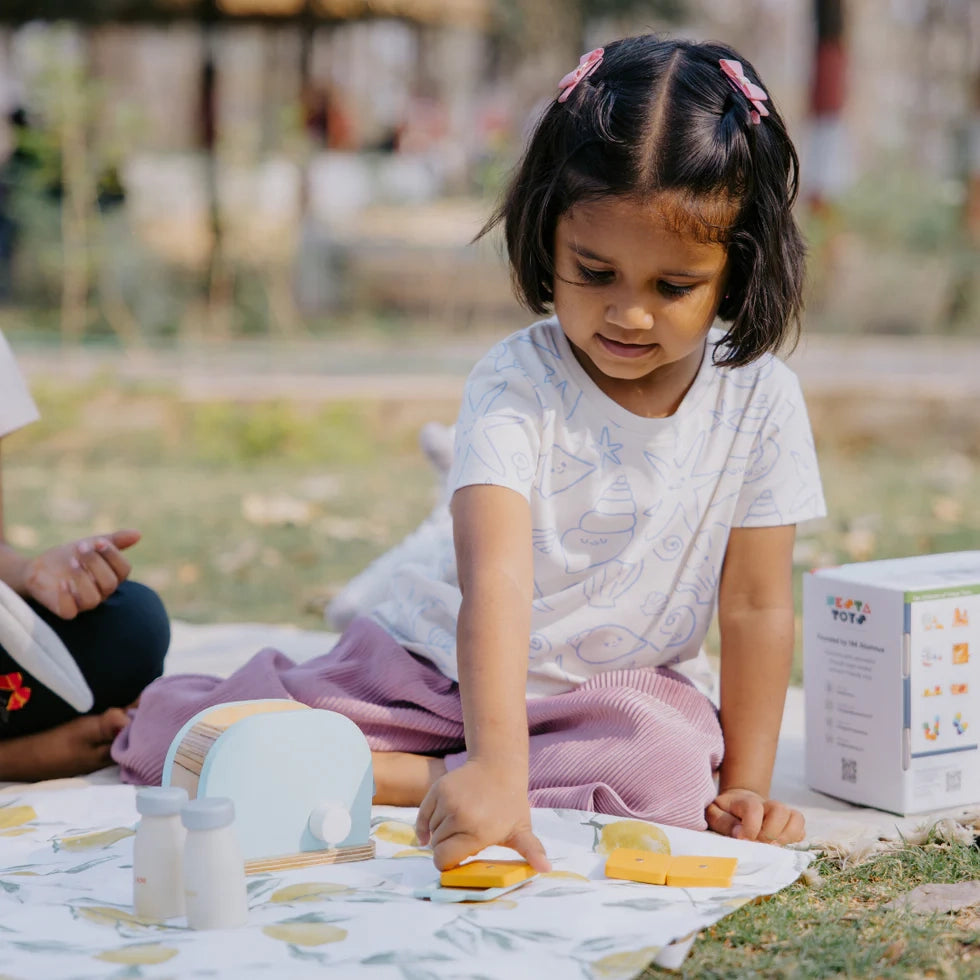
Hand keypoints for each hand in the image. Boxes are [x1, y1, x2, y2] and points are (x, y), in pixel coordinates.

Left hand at [18, 529, 140, 619]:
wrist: (39, 568)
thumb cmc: (69, 557)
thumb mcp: (91, 544)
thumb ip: (115, 540)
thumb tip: (138, 534)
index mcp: (111, 577)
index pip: (124, 570)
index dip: (113, 555)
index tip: (98, 541)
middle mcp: (101, 592)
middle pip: (110, 583)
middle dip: (96, 563)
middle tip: (81, 547)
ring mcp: (83, 603)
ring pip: (93, 599)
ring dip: (83, 579)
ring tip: (72, 562)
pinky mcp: (65, 610)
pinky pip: (70, 611)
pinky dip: (67, 597)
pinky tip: (61, 583)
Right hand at [415, 759, 550, 871]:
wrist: (498, 766)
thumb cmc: (510, 804)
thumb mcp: (522, 829)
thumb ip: (531, 852)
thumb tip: (546, 869)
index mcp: (478, 833)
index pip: (444, 860)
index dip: (449, 863)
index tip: (459, 859)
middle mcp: (460, 817)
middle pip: (437, 847)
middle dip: (446, 849)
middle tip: (462, 841)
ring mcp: (448, 802)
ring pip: (431, 831)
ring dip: (439, 834)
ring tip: (458, 827)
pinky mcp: (438, 789)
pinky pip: (422, 816)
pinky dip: (425, 824)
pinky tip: (432, 830)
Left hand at [706, 788, 804, 844]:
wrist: (738, 804)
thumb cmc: (724, 812)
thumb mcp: (715, 814)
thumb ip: (724, 822)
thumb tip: (741, 835)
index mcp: (744, 801)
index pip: (754, 808)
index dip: (751, 827)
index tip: (743, 839)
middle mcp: (766, 804)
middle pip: (780, 809)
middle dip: (771, 831)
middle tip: (760, 843)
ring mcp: (780, 813)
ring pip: (796, 817)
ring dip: (786, 835)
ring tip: (772, 846)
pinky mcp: (789, 824)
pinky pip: (802, 829)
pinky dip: (794, 839)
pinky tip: (779, 844)